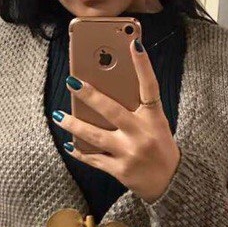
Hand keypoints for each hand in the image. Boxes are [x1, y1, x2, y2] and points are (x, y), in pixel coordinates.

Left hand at [52, 38, 180, 203]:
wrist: (170, 182)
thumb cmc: (159, 147)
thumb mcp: (156, 125)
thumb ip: (136, 110)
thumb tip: (107, 90)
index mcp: (153, 118)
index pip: (150, 86)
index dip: (143, 65)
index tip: (134, 44)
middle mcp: (141, 134)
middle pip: (112, 110)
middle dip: (90, 95)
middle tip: (72, 81)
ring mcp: (129, 153)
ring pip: (95, 136)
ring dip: (74, 125)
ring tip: (58, 115)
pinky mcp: (119, 170)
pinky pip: (93, 159)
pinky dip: (80, 151)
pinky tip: (68, 144)